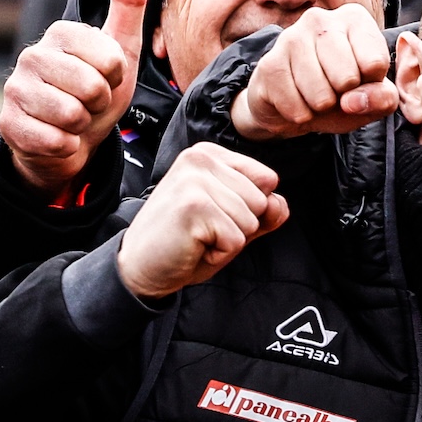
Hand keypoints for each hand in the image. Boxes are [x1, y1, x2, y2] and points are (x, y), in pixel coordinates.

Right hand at [0, 0, 149, 195]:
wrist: (69, 139)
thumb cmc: (97, 91)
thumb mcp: (121, 49)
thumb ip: (129, 5)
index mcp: (62, 33)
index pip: (111, 60)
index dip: (116, 78)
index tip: (106, 78)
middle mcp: (33, 55)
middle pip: (92, 89)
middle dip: (99, 104)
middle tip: (90, 103)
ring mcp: (16, 89)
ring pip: (71, 115)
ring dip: (82, 126)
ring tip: (74, 118)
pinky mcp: (9, 124)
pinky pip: (54, 140)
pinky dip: (65, 146)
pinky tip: (58, 137)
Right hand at [115, 143, 289, 299]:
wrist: (142, 266)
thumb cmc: (187, 242)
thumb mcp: (233, 222)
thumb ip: (263, 211)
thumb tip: (279, 204)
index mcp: (210, 155)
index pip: (267, 180)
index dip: (250, 210)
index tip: (215, 215)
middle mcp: (200, 159)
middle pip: (262, 201)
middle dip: (240, 227)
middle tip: (203, 229)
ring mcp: (195, 180)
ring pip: (251, 221)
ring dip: (229, 240)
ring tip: (198, 237)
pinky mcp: (193, 206)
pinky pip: (237, 239)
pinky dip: (220, 253)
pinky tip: (194, 246)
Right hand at [230, 3, 396, 140]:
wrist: (296, 104)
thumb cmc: (342, 94)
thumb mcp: (374, 98)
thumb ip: (384, 98)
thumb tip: (354, 101)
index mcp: (354, 19)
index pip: (376, 62)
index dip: (371, 85)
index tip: (361, 79)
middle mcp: (320, 19)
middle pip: (347, 77)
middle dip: (344, 97)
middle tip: (336, 90)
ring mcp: (291, 37)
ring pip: (320, 93)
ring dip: (321, 107)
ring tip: (317, 96)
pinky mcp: (269, 62)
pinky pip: (295, 104)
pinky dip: (301, 114)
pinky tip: (298, 101)